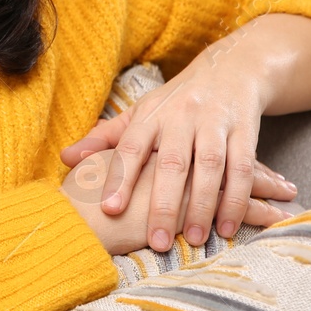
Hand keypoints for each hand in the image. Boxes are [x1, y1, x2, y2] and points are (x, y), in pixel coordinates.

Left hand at [62, 21, 310, 251]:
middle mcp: (181, 117)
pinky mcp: (245, 129)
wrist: (230, 68)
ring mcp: (215, 122)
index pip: (130, 147)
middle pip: (172, 162)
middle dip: (164, 204)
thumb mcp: (139, 113)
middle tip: (157, 242)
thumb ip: (104, 138)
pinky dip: (237, 198)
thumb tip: (65, 158)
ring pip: (211, 166)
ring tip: (195, 239)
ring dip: (204, 205)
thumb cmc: (175, 102)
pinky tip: (228, 226)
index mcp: (150, 115)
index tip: (110, 209)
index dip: (120, 178)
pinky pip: (243, 167)